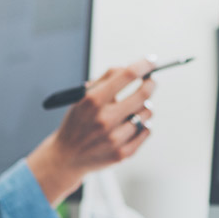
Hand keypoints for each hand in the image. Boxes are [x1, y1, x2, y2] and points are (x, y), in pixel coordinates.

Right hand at [26, 59, 155, 205]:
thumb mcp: (82, 97)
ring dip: (144, 107)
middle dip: (151, 84)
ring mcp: (114, 139)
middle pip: (143, 94)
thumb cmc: (78, 122)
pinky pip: (147, 131)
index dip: (144, 65)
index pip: (127, 75)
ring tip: (132, 110)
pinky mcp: (122, 154)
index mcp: (92, 101)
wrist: (66, 157)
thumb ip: (106, 79)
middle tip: (150, 81)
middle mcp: (104, 119)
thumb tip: (133, 68)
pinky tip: (132, 125)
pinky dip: (143, 125)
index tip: (152, 61)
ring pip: (147, 113)